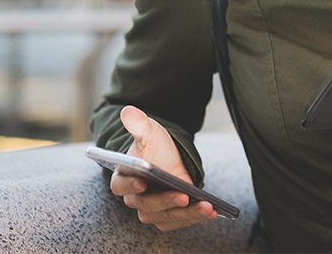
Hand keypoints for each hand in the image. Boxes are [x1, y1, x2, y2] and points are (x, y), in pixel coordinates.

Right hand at [108, 105, 217, 230]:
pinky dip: (195, 218)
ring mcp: (152, 210)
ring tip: (206, 206)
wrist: (171, 158)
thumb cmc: (155, 146)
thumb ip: (138, 123)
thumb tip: (127, 111)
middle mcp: (135, 198)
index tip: (143, 182)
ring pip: (165, 217)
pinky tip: (211, 210)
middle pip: (146, 206)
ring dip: (186, 214)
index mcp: (124, 177)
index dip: (130, 185)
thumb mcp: (149, 131)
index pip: (120, 185)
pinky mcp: (168, 216)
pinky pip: (179, 222)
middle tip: (184, 196)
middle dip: (166, 202)